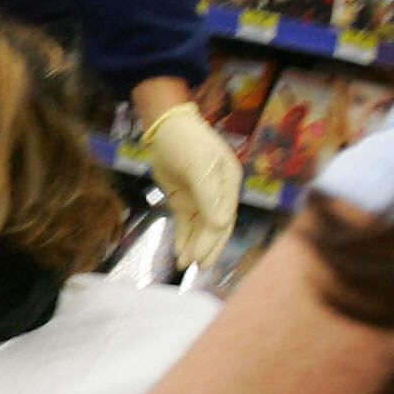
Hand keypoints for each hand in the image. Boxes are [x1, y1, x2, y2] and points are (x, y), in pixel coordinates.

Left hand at [140, 100, 242, 275]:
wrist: (164, 125)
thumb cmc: (186, 141)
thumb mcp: (199, 166)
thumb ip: (210, 197)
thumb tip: (221, 225)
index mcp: (229, 184)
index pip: (224, 219)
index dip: (213, 240)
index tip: (200, 258)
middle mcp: (218, 192)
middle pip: (215, 227)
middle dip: (206, 248)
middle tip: (197, 267)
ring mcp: (200, 196)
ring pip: (200, 227)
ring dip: (193, 245)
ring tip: (183, 264)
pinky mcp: (184, 197)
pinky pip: (186, 222)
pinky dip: (184, 236)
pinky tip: (180, 251)